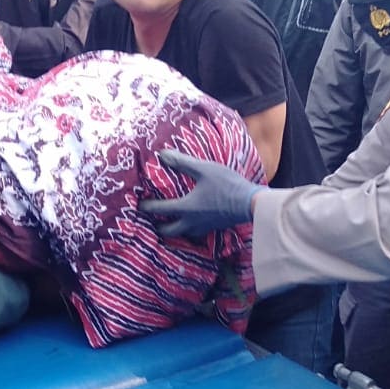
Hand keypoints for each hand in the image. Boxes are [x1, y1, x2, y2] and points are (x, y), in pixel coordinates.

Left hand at [140, 150, 265, 237]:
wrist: (251, 203)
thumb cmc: (227, 184)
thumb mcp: (204, 169)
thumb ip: (182, 162)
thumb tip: (162, 155)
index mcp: (186, 208)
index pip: (160, 209)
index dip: (147, 207)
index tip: (138, 205)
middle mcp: (192, 222)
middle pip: (169, 231)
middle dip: (158, 227)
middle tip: (152, 220)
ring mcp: (204, 227)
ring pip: (183, 234)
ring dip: (174, 230)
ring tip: (170, 222)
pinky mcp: (215, 228)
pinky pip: (197, 233)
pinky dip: (190, 229)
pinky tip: (193, 222)